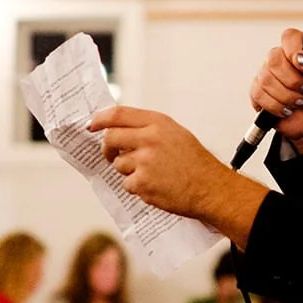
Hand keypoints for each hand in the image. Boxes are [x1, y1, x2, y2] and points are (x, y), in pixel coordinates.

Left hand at [90, 106, 268, 244]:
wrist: (210, 188)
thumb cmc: (194, 162)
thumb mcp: (175, 133)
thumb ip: (149, 128)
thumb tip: (119, 129)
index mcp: (158, 123)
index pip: (118, 114)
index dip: (100, 119)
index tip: (92, 124)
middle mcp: (150, 139)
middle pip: (111, 138)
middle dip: (108, 149)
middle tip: (112, 156)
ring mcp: (145, 162)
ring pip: (118, 164)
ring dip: (129, 171)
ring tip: (152, 174)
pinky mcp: (143, 183)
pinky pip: (127, 184)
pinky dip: (138, 187)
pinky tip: (155, 186)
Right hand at [249, 28, 302, 153]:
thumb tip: (301, 57)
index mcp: (298, 51)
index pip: (289, 37)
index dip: (293, 49)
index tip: (302, 65)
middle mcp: (279, 60)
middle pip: (274, 61)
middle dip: (293, 81)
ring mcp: (266, 75)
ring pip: (267, 81)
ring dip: (287, 97)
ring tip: (297, 102)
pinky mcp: (257, 92)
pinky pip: (259, 95)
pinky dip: (276, 106)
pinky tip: (285, 109)